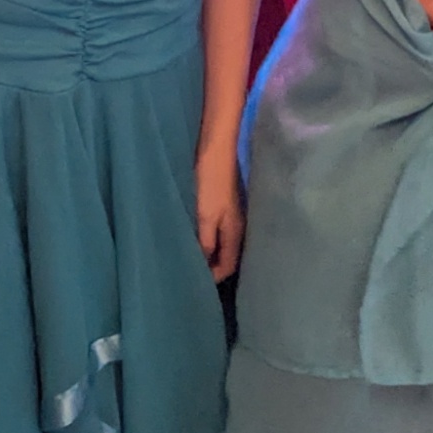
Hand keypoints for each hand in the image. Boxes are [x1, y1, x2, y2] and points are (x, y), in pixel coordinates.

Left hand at [195, 146, 243, 283]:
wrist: (217, 148)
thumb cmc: (211, 182)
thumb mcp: (205, 215)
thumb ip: (206, 241)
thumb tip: (205, 265)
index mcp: (236, 232)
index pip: (229, 265)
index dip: (214, 277)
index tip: (196, 285)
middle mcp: (238, 225)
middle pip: (229, 255)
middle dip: (214, 267)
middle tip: (194, 274)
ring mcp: (233, 213)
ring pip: (224, 242)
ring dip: (212, 252)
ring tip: (194, 257)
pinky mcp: (226, 204)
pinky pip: (220, 230)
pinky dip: (210, 238)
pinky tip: (199, 236)